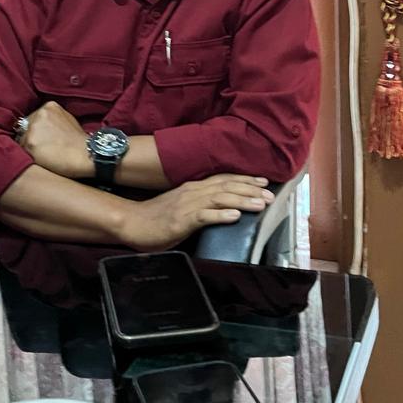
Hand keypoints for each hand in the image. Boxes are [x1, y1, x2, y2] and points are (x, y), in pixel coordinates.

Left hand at [18, 101, 92, 179]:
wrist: (86, 154)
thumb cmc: (79, 141)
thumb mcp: (67, 120)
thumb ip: (52, 120)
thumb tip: (42, 129)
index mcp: (49, 106)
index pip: (34, 118)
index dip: (37, 131)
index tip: (43, 140)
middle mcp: (39, 114)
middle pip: (26, 127)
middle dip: (32, 137)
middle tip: (43, 149)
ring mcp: (33, 127)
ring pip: (22, 139)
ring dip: (29, 147)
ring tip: (43, 155)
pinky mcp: (30, 142)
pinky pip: (22, 150)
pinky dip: (29, 156)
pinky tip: (41, 159)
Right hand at [116, 174, 274, 252]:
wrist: (132, 222)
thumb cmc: (157, 217)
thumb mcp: (183, 205)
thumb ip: (201, 203)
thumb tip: (222, 205)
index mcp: (194, 187)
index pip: (224, 179)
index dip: (245, 180)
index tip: (263, 182)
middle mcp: (193, 192)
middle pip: (226, 186)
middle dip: (250, 189)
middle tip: (270, 195)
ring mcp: (187, 205)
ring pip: (220, 199)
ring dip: (242, 200)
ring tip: (259, 204)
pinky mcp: (181, 221)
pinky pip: (204, 216)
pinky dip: (221, 215)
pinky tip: (234, 216)